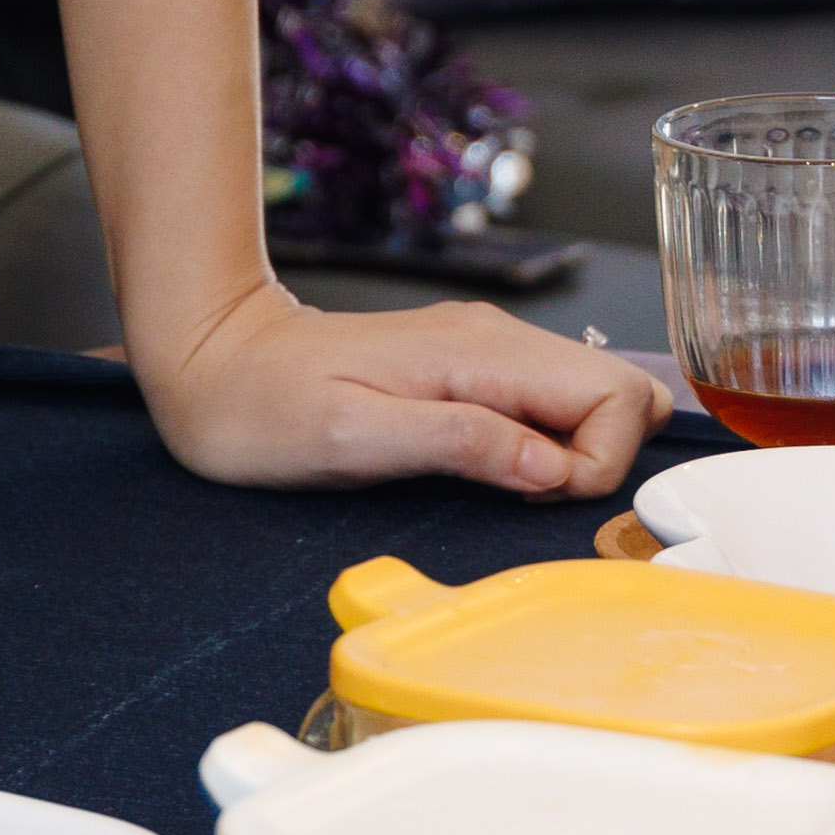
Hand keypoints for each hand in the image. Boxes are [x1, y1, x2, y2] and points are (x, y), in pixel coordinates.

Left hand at [136, 268, 666, 500]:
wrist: (214, 364)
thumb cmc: (266, 405)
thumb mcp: (354, 438)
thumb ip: (460, 441)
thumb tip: (552, 466)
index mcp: (478, 351)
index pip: (613, 394)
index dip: (595, 462)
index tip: (534, 493)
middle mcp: (495, 341)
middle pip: (620, 391)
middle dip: (601, 459)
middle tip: (525, 492)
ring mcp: (486, 353)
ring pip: (591, 401)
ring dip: (572, 457)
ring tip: (497, 482)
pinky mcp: (471, 373)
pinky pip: (548, 409)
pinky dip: (544, 450)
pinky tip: (487, 468)